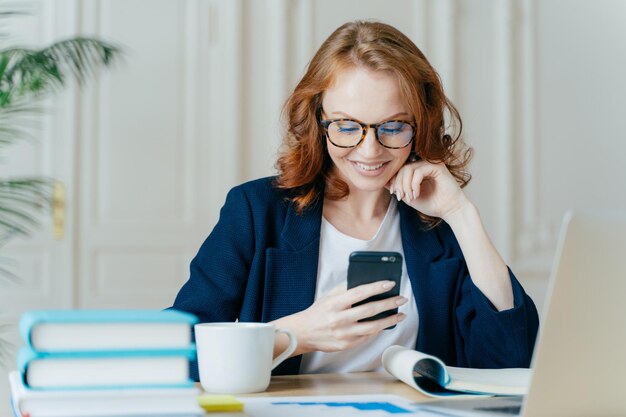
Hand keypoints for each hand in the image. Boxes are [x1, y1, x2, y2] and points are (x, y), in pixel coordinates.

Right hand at [272, 281, 406, 355]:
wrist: (303, 333)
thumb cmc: (318, 312)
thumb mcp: (328, 296)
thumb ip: (345, 289)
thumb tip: (366, 282)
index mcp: (334, 304)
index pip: (359, 292)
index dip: (376, 287)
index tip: (390, 283)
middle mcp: (339, 319)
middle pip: (370, 310)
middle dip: (389, 303)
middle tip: (402, 299)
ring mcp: (343, 334)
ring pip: (372, 327)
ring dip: (389, 320)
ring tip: (401, 315)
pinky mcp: (346, 345)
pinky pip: (366, 336)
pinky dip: (377, 329)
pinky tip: (385, 324)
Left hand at [387, 160, 469, 220]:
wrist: (450, 210)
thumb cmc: (432, 204)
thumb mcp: (410, 196)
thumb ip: (399, 188)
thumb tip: (383, 182)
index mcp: (417, 169)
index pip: (400, 170)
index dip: (394, 181)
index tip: (395, 194)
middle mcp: (424, 164)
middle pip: (402, 168)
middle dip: (398, 184)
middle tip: (401, 197)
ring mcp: (431, 163)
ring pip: (408, 169)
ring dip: (405, 185)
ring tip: (410, 197)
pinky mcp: (437, 166)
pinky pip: (418, 172)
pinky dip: (414, 184)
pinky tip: (416, 194)